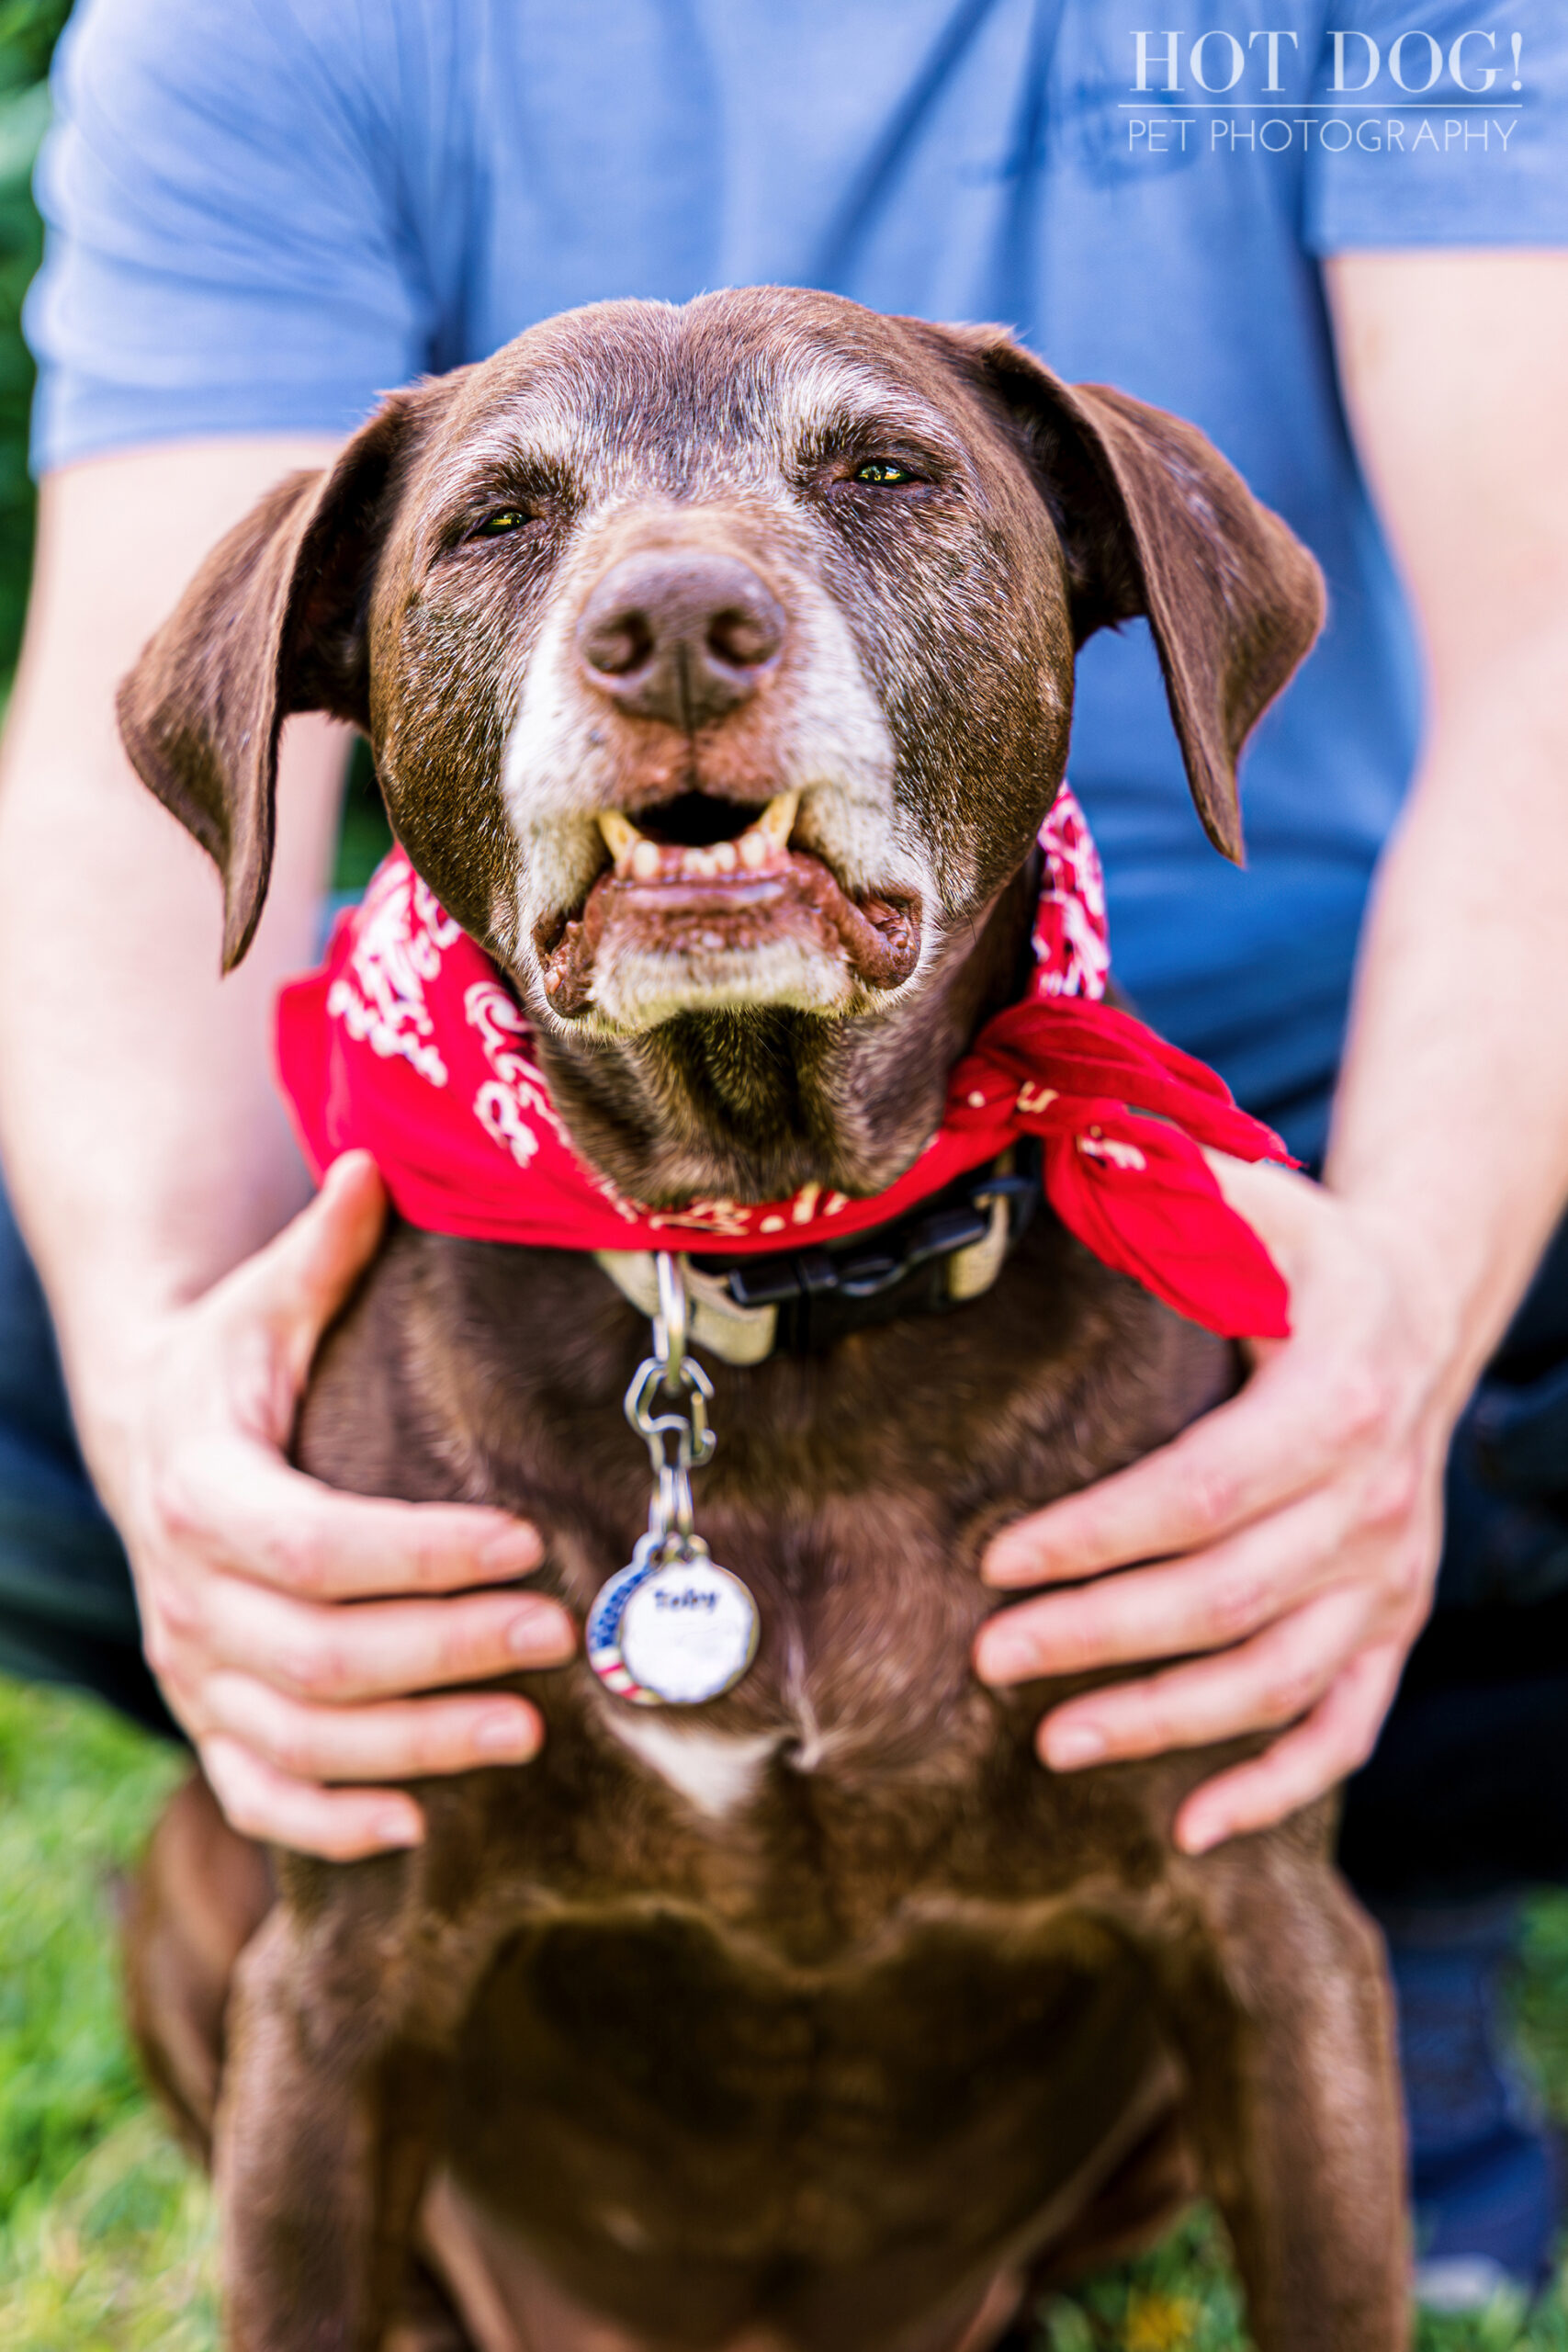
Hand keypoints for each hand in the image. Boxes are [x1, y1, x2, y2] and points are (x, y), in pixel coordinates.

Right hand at [92, 1153, 575, 1859]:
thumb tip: (380, 1164)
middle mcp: (189, 1595)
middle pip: (321, 1655)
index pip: (316, 1545)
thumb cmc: (233, 1365)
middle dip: (448, 1653)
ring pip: (300, 1738)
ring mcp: (193, 1668)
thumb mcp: (267, 1301)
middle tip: (562, 1634)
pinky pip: (257, 1794)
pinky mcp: (209, 1716)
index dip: (423, 1555)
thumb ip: (326, 1249)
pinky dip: (330, 1823)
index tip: (525, 1539)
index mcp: (204, 1489)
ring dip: (417, 1746)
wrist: (148, 1435)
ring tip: (530, 1729)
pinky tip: (417, 1827)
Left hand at [974, 1156, 1459, 1853]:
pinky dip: (1275, 1786)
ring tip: (1050, 1743)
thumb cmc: (1306, 1255)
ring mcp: (1390, 1575)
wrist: (1422, 1304)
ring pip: (1279, 1679)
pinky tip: (1188, 1828)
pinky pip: (1345, 1726)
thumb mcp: (1252, 1199)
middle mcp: (1376, 1501)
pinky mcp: (1391, 1622)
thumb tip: (1056, 1147)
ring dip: (1165, 1722)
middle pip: (1230, 1598)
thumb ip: (1163, 1183)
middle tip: (987, 1657)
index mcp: (1338, 1398)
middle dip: (1102, 1637)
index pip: (1203, 1491)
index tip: (994, 1560)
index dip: (1097, 1536)